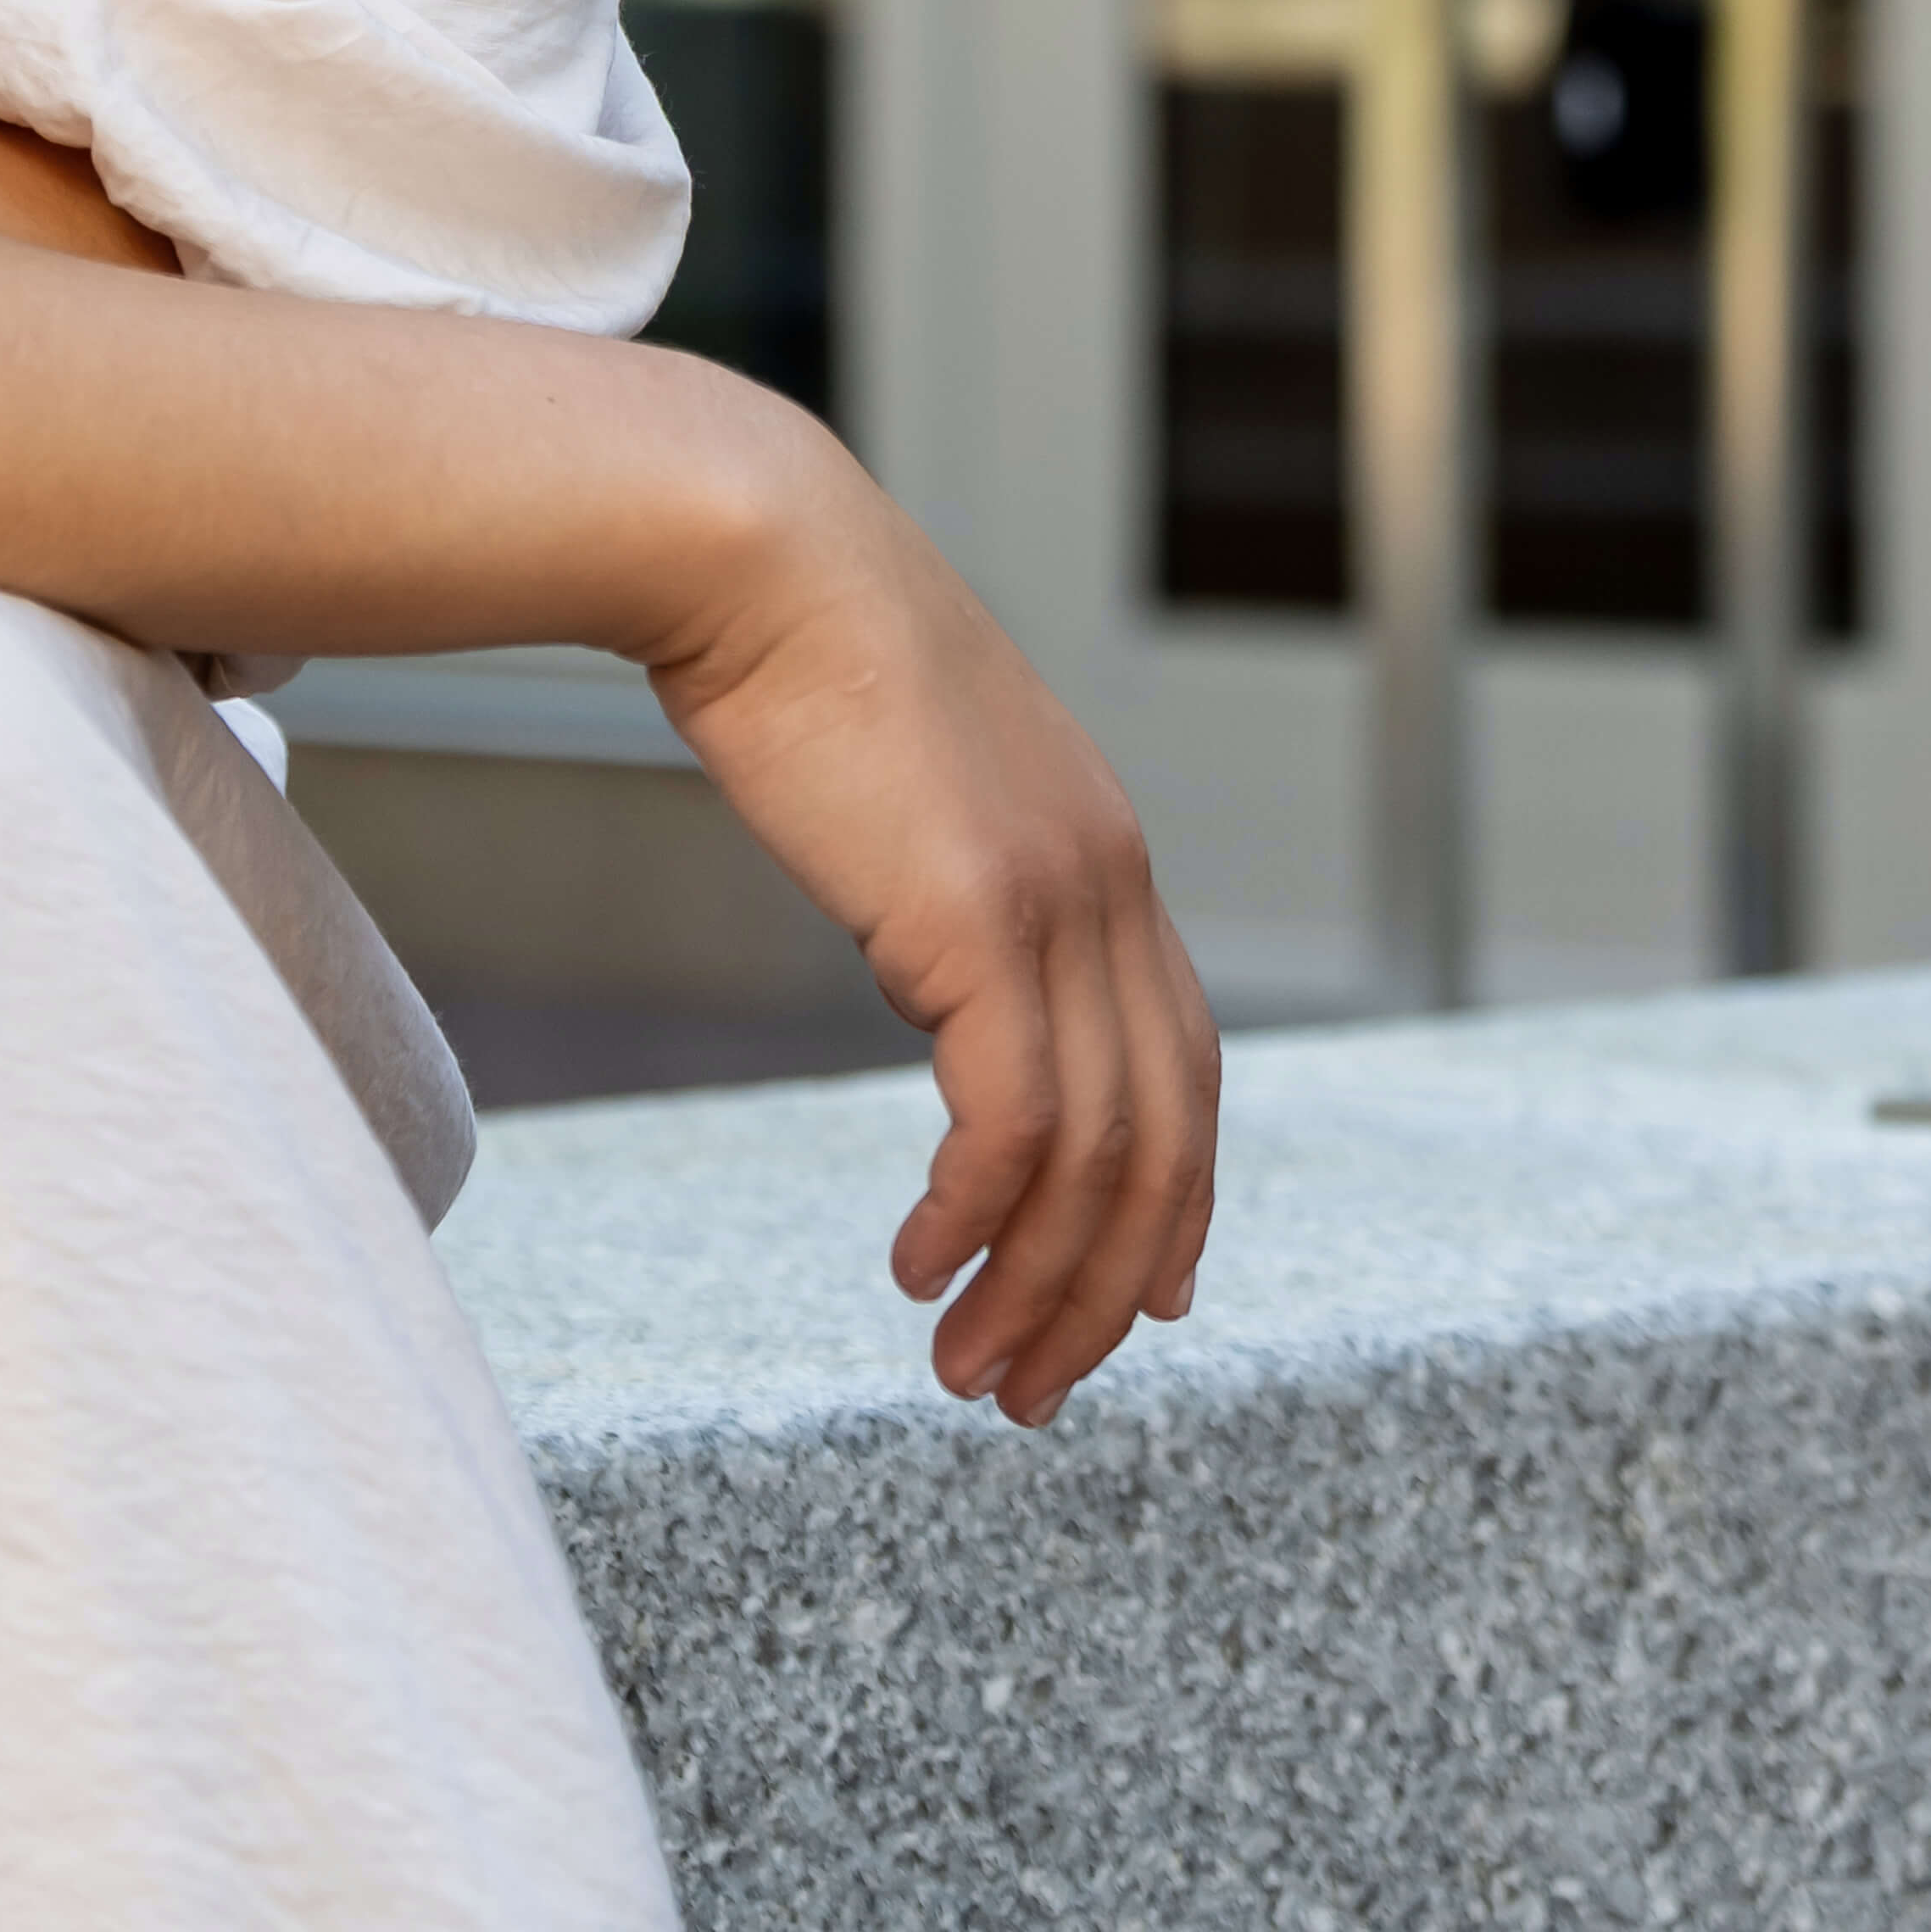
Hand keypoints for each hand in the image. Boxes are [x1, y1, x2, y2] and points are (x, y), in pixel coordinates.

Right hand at [637, 429, 1219, 1427]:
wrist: (748, 542)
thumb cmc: (793, 640)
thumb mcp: (909, 768)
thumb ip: (950, 856)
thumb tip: (930, 941)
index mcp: (1101, 849)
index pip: (1182, 1066)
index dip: (1174, 1198)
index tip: (1141, 1300)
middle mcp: (1109, 882)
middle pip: (1161, 1140)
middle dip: (1107, 1288)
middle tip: (1034, 1389)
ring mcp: (1056, 898)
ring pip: (1095, 1157)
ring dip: (1036, 1286)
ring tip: (969, 1369)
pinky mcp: (979, 918)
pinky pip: (1012, 1122)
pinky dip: (976, 1218)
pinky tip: (917, 1263)